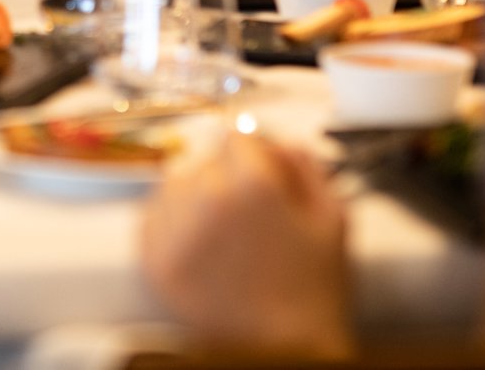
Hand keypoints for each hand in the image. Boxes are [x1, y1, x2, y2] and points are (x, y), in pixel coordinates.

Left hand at [139, 135, 353, 356]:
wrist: (284, 351)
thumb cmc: (313, 288)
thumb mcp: (331, 217)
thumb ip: (306, 166)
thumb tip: (280, 140)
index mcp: (254, 180)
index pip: (237, 136)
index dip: (252, 156)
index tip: (258, 174)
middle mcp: (207, 195)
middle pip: (205, 160)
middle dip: (226, 178)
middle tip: (245, 214)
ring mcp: (175, 227)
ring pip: (175, 184)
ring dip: (194, 197)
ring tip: (221, 233)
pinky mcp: (153, 258)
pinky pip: (152, 217)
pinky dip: (171, 223)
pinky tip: (198, 246)